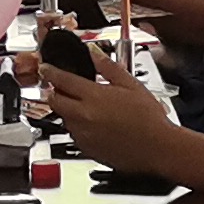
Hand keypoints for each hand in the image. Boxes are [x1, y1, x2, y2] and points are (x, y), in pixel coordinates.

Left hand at [38, 51, 173, 169]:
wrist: (157, 149)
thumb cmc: (149, 119)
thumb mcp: (131, 85)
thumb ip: (108, 67)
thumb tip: (94, 54)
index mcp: (94, 97)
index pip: (62, 80)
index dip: (50, 72)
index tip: (45, 68)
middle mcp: (83, 116)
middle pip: (55, 101)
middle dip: (54, 92)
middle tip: (59, 87)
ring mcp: (83, 135)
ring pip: (64, 118)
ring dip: (68, 109)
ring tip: (86, 107)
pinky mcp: (86, 149)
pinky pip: (74, 134)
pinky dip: (78, 126)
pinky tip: (95, 124)